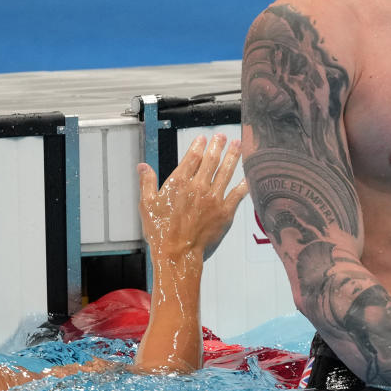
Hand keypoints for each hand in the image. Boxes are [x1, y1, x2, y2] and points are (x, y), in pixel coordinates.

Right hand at [138, 134, 248, 262]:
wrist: (177, 254)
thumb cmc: (161, 232)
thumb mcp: (147, 205)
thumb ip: (147, 182)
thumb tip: (142, 166)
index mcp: (179, 183)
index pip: (192, 157)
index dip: (198, 146)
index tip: (203, 138)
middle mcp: (198, 187)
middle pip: (211, 161)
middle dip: (218, 146)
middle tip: (223, 137)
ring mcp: (214, 199)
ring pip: (226, 172)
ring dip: (232, 157)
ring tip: (238, 145)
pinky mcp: (225, 212)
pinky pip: (237, 194)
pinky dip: (243, 184)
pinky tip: (248, 176)